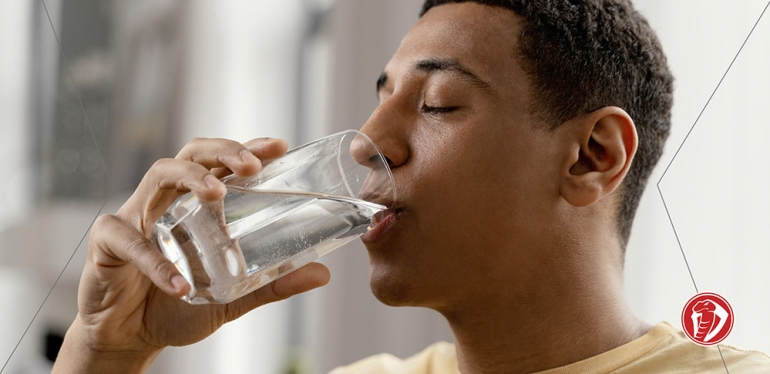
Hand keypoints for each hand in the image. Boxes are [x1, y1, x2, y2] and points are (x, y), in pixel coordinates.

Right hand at [53, 138, 330, 372]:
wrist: (129, 336)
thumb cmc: (177, 304)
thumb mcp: (232, 294)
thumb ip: (272, 283)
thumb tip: (322, 273)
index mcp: (196, 204)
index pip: (222, 163)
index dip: (248, 148)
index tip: (279, 146)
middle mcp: (168, 199)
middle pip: (192, 153)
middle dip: (223, 151)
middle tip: (250, 166)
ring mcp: (136, 215)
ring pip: (159, 174)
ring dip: (190, 178)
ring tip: (217, 195)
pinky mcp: (107, 241)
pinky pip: (130, 241)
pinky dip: (155, 261)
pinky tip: (179, 283)